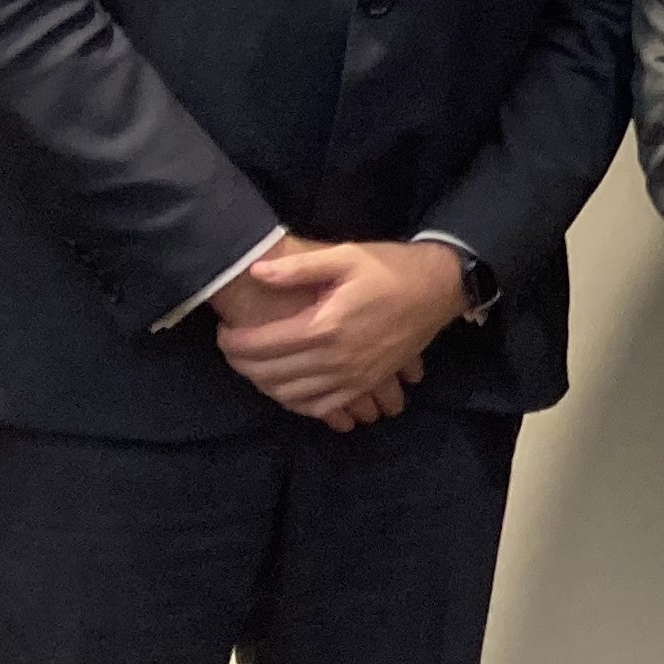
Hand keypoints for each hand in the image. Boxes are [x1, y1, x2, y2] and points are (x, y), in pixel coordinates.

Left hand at [216, 239, 460, 428]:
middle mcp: (336, 358)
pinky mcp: (366, 384)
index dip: (234, 343)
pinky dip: (297, 403)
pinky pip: (322, 407)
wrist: (439, 288)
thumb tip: (256, 273)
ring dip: (265, 385)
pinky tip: (288, 389)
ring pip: (292, 395)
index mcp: (325, 326)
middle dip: (242, 365)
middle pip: (271, 374)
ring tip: (254, 366)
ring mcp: (353, 377)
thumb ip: (299, 267)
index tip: (224, 332)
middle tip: (232, 349)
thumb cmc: (390, 269)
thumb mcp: (346, 256)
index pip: (262, 345)